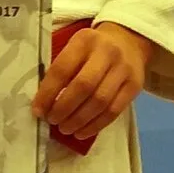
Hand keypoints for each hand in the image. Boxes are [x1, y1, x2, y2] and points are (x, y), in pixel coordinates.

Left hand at [32, 22, 154, 140]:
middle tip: (53, 121)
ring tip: (66, 129)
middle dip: (64, 108)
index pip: (62, 69)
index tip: (38, 110)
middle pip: (83, 86)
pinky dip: (96, 125)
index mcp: (84, 40)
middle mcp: (106, 53)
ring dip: (79, 120)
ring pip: (100, 101)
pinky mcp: (135, 85)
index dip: (48, 93)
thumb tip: (43, 102)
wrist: (128, 41)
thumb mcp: (76, 46)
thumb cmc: (93, 48)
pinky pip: (114, 111)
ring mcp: (123, 69)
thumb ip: (62, 68)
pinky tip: (82, 132)